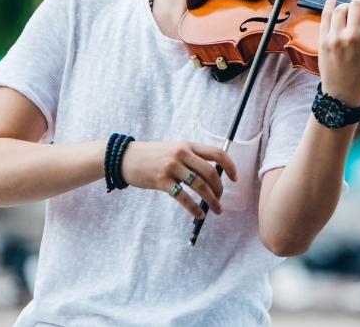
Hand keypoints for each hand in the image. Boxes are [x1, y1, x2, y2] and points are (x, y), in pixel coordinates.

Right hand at [120, 140, 237, 218]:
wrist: (125, 157)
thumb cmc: (152, 156)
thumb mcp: (174, 150)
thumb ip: (191, 159)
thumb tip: (212, 176)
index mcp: (188, 146)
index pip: (217, 153)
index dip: (229, 166)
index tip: (234, 179)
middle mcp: (181, 154)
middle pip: (210, 172)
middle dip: (219, 189)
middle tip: (221, 199)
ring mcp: (171, 167)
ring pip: (199, 186)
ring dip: (211, 200)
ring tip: (216, 210)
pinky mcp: (161, 181)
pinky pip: (183, 197)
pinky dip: (194, 208)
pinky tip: (199, 214)